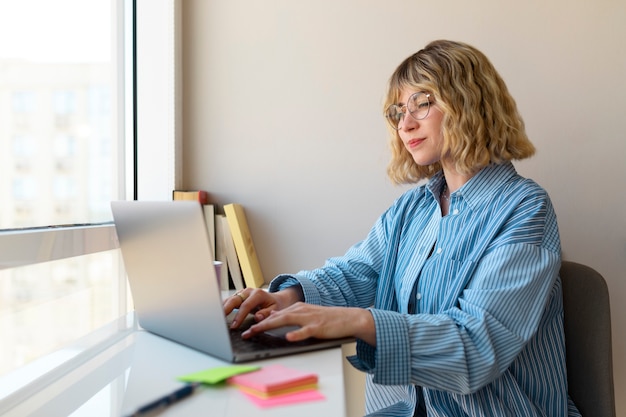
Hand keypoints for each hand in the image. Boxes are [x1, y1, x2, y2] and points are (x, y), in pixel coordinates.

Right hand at [223, 287, 301, 328]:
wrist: (276, 299)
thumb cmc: (275, 305)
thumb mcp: (275, 310)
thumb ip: (267, 313)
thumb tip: (258, 317)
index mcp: (258, 294)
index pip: (246, 305)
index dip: (239, 316)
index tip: (234, 326)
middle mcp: (248, 291)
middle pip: (234, 299)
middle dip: (225, 309)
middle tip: (218, 320)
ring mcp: (242, 293)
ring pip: (229, 299)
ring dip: (221, 308)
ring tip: (214, 318)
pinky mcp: (238, 296)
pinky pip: (228, 301)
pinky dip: (222, 307)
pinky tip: (217, 315)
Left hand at [241, 303, 376, 345]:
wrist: (348, 318)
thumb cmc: (327, 319)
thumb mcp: (306, 316)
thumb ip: (290, 318)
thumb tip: (274, 318)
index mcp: (296, 308)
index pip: (274, 315)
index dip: (258, 322)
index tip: (246, 330)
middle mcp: (300, 311)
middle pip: (276, 317)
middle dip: (259, 324)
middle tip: (245, 333)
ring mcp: (309, 318)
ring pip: (286, 320)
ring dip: (270, 326)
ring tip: (257, 331)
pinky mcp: (318, 326)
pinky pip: (306, 330)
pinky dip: (297, 334)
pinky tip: (289, 337)